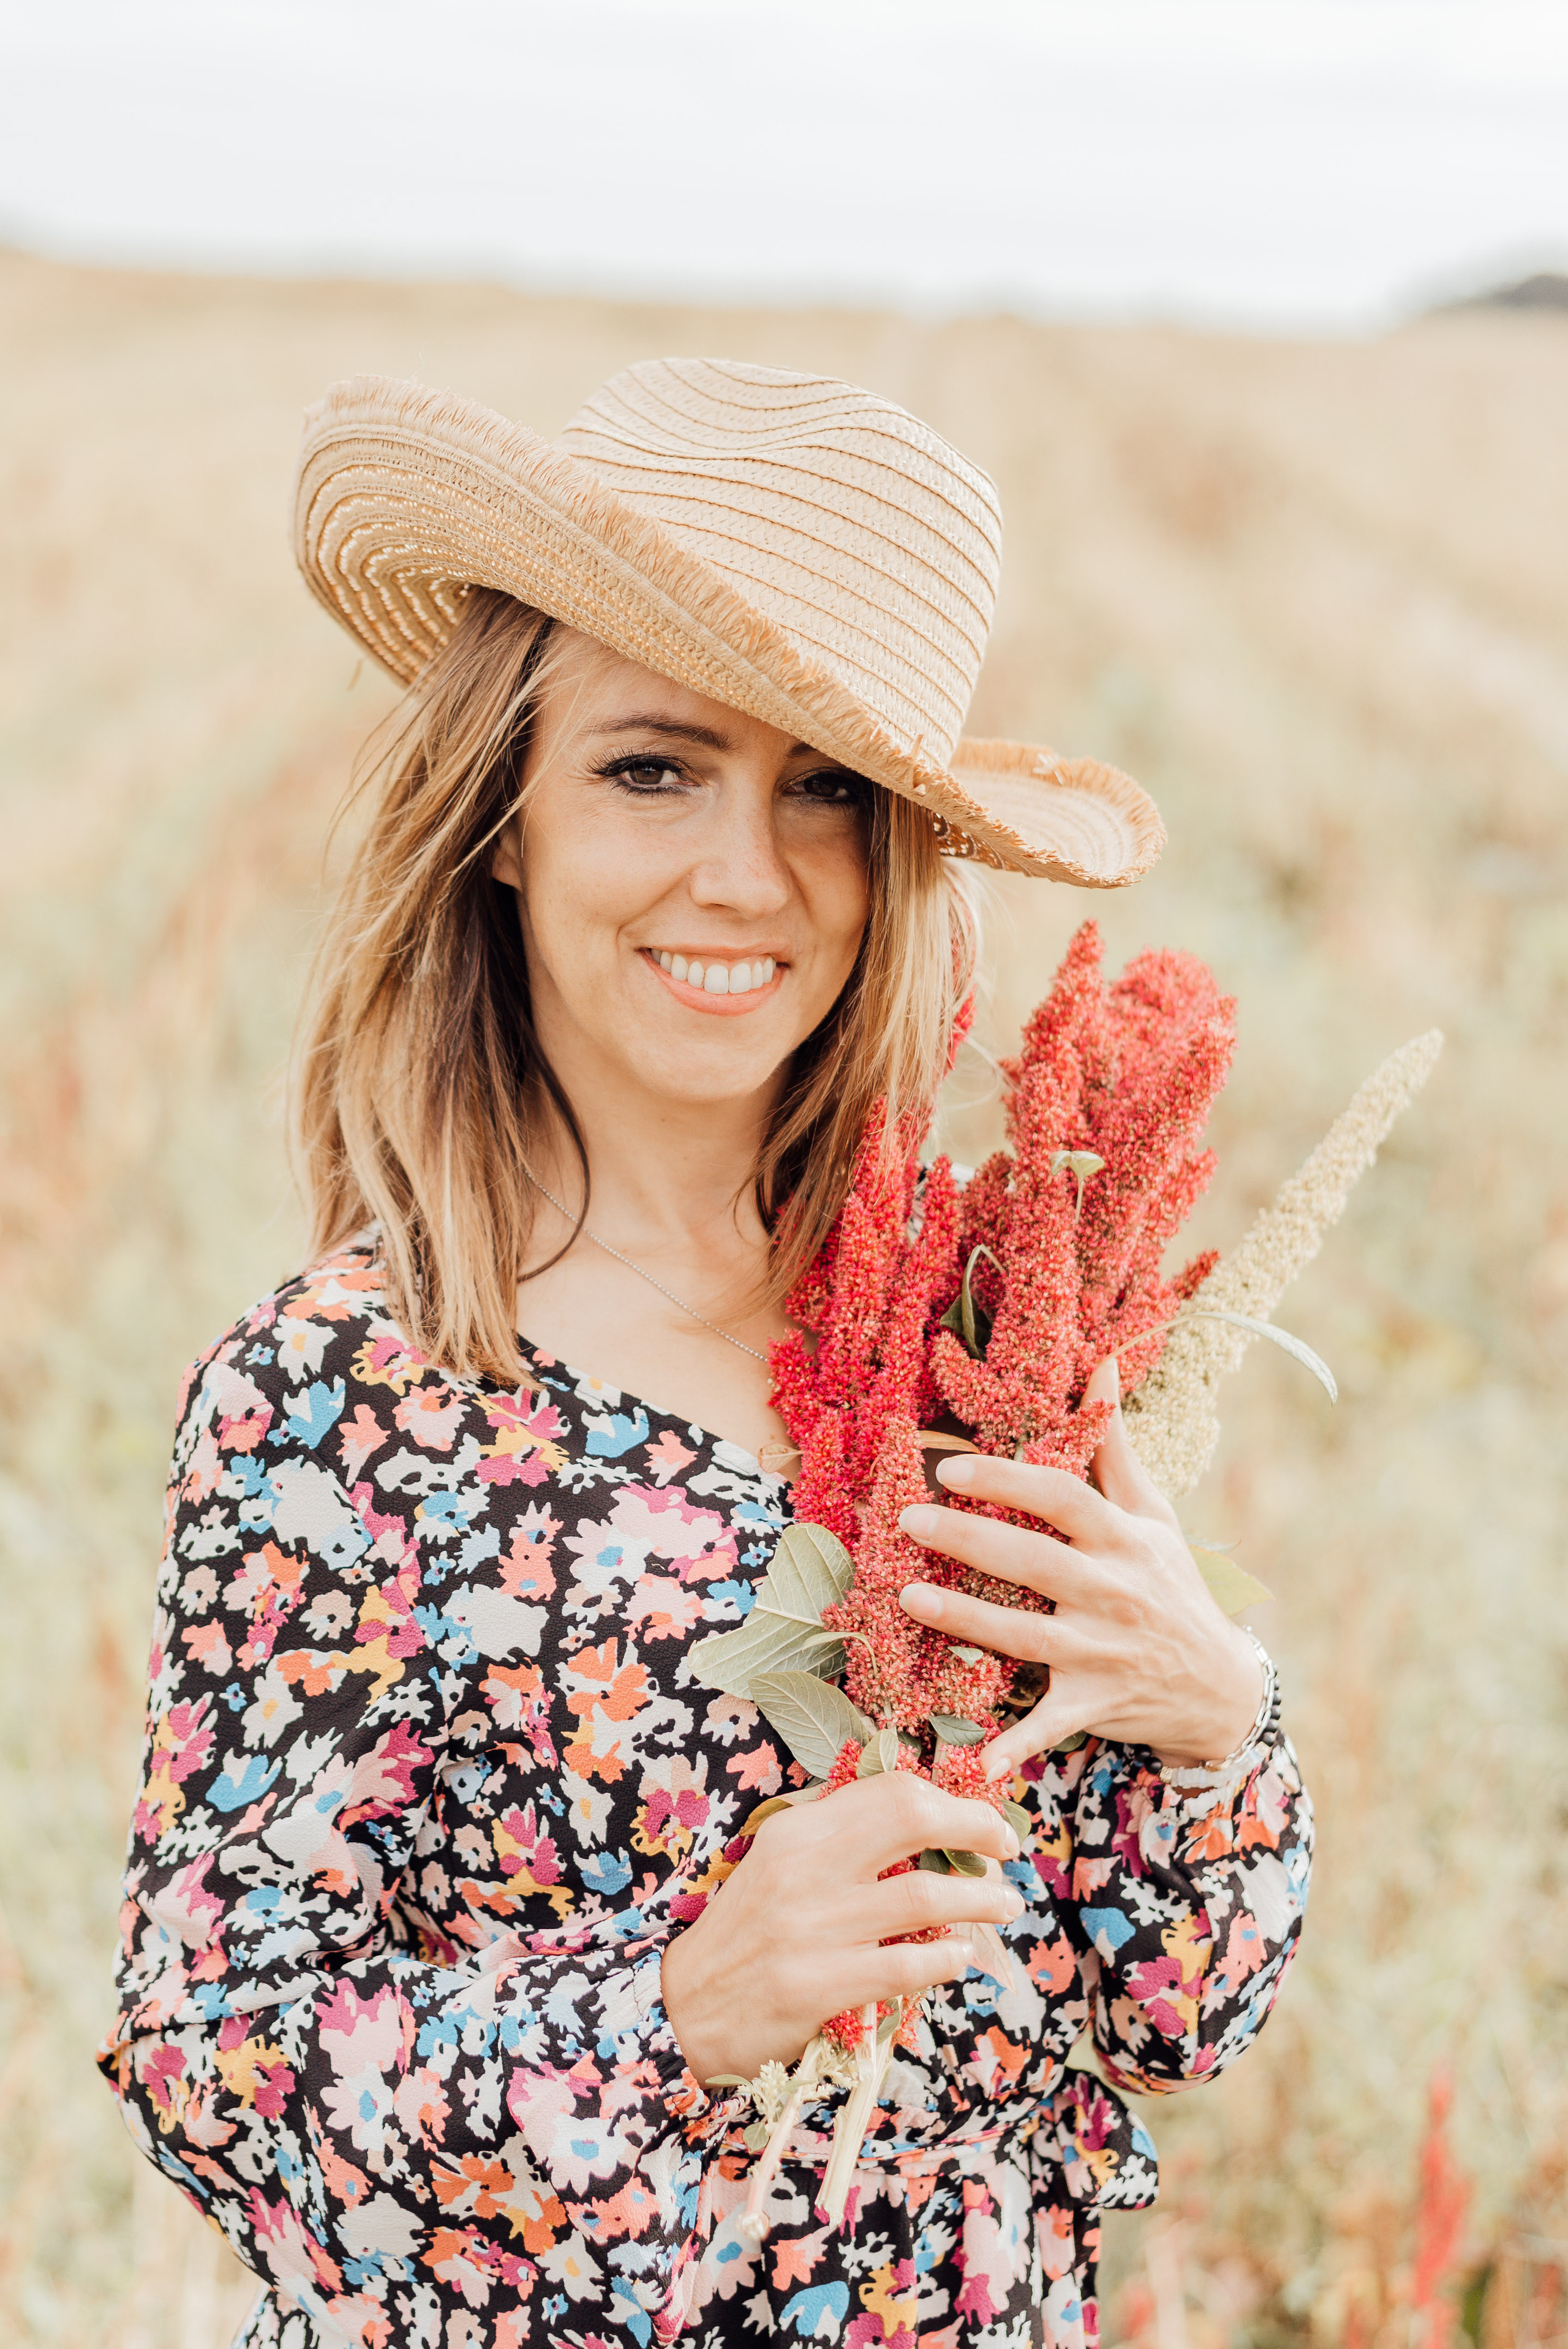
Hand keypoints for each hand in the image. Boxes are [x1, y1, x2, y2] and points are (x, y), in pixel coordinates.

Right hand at [660, 1771, 1022, 2085]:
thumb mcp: (779, 1867)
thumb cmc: (746, 1935)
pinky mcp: (818, 1985)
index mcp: (795, 1830)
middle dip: (976, 1830)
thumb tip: (922, 1824)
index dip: (949, 1801)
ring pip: (924, 1896)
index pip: (888, 1790)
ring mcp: (812, 1927)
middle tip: (1006, 1853)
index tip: (980, 1822)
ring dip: (981, 1899)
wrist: (684, 2009)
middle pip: (912, 1819)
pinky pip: (906, 1967)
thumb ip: (840, 1844)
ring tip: (1004, 1905)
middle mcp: (804, 1868)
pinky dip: (947, 1959)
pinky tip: (961, 1957)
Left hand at [895, 1359, 1262, 1776]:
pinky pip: (1045, 1726)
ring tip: (906, 1597)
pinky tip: (969, 1761)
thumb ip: (1114, 1443)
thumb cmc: (1173, 1585)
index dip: (1008, 1480)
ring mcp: (1103, 1653)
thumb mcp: (1153, 1514)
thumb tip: (1100, 1360)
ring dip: (964, 1620)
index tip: (951, 1465)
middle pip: (1035, 1561)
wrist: (1220, 1687)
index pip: (1063, 1499)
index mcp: (1124, 1540)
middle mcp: (1114, 1593)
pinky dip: (1010, 1746)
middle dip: (969, 1540)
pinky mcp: (1093, 1706)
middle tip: (907, 1520)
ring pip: (1024, 1635)